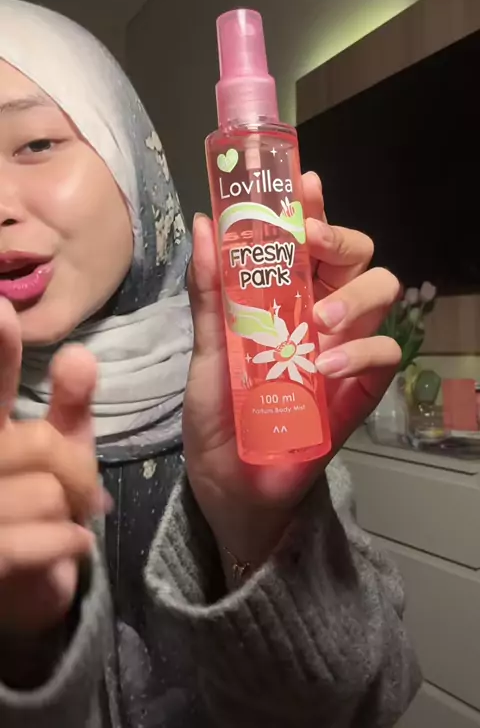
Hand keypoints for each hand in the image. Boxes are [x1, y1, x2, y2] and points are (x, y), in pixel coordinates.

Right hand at [0, 300, 102, 636]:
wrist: (22, 588)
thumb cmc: (39, 510)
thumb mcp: (63, 451)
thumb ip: (70, 405)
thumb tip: (79, 354)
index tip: (2, 310)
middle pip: (40, 445)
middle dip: (77, 471)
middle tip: (84, 496)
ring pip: (45, 493)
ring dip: (72, 515)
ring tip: (67, 525)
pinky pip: (26, 544)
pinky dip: (62, 544)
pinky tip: (71, 546)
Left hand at [183, 173, 399, 571]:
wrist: (230, 483)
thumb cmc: (218, 414)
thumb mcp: (205, 349)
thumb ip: (209, 292)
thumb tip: (203, 225)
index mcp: (285, 298)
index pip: (309, 241)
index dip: (312, 209)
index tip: (303, 185)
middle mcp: (321, 314)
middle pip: (357, 257)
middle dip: (341, 240)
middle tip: (313, 243)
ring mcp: (345, 350)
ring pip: (382, 295)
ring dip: (356, 297)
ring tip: (321, 320)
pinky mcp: (361, 391)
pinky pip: (385, 355)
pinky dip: (362, 352)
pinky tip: (328, 364)